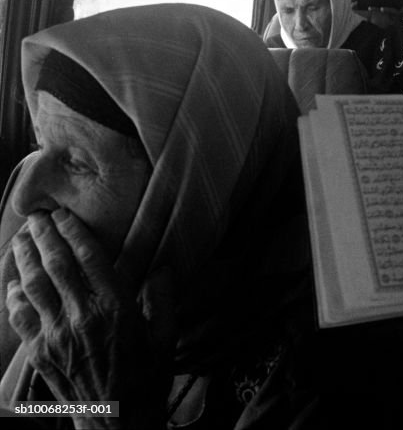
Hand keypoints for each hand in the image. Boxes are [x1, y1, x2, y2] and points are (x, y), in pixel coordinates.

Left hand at [5, 209, 170, 428]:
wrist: (118, 422)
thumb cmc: (147, 379)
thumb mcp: (167, 337)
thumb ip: (163, 300)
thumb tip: (164, 269)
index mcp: (116, 308)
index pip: (89, 258)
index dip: (74, 232)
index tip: (64, 214)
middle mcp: (82, 317)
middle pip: (56, 266)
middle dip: (43, 237)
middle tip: (36, 217)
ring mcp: (56, 336)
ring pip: (34, 286)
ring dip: (24, 259)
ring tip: (20, 239)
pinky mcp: (40, 353)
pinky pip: (21, 317)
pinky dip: (14, 295)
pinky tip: (13, 282)